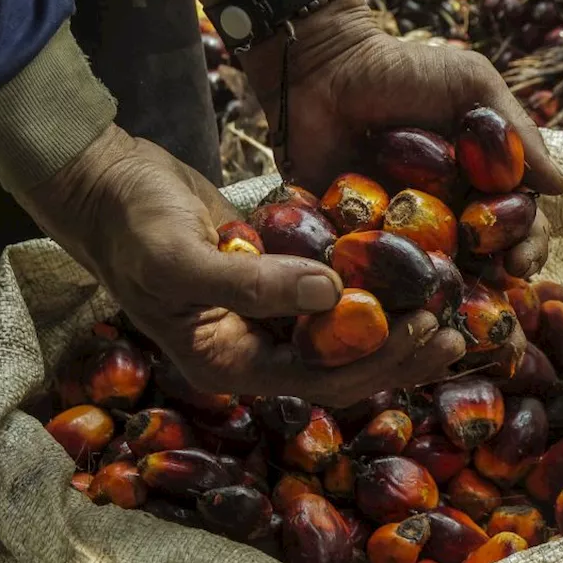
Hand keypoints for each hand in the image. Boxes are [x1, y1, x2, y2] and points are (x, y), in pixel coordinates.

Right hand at [18, 125, 464, 405]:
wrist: (109, 182)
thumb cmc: (131, 225)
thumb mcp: (180, 259)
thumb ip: (251, 284)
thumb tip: (333, 296)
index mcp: (230, 363)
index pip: (321, 380)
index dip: (379, 361)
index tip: (426, 327)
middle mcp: (255, 348)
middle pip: (344, 367)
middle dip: (401, 353)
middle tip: (454, 329)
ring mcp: (268, 315)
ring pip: (345, 334)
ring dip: (394, 324)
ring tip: (447, 305)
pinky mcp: (278, 278)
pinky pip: (334, 294)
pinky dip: (370, 286)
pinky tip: (411, 268)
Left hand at [243, 0, 562, 279]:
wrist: (322, 67)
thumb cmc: (402, 70)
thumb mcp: (470, 84)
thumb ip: (516, 131)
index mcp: (479, 179)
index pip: (516, 222)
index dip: (527, 244)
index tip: (523, 260)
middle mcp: (445, 211)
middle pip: (482, 257)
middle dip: (495, 277)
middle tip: (494, 285)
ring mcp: (399, 229)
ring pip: (432, 275)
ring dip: (446, 294)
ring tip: (448, 306)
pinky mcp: (352, 240)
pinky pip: (373, 276)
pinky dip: (386, 293)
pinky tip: (396, 304)